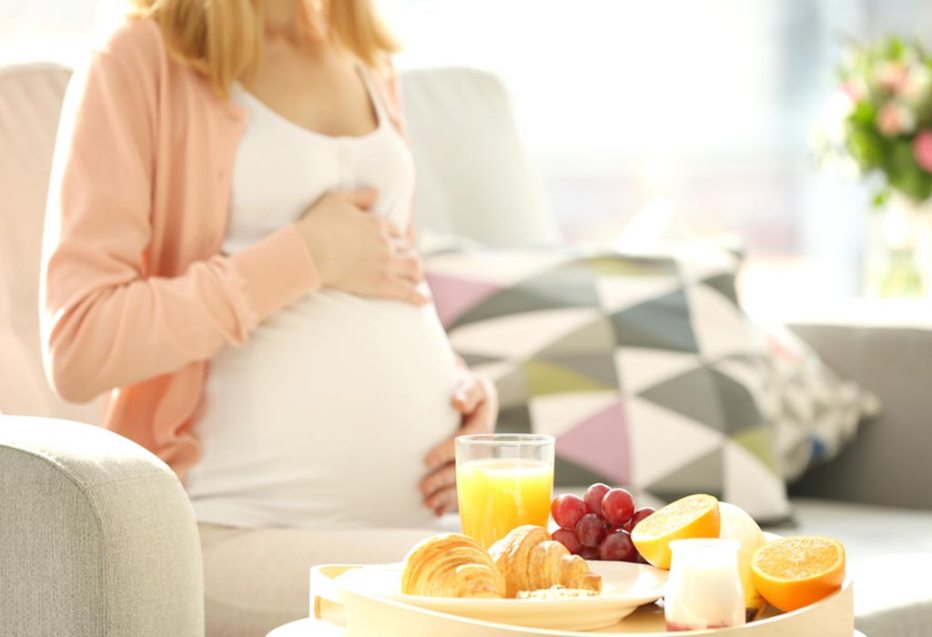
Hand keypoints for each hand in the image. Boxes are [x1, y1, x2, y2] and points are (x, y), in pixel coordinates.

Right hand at [294, 187, 427, 304]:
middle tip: (406, 260)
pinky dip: (418, 297)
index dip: (397, 236)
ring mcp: (386, 263)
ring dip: (416, 271)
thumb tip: (378, 193)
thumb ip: (359, 195)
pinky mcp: (381, 284)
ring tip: (416, 278)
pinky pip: (406, 291)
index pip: (396, 230)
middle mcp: (386, 242)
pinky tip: (425, 301)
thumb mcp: (336, 199)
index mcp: (377, 223)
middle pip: (406, 247)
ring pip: (413, 266)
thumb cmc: (317, 225)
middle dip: (407, 253)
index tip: (396, 241)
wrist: (309, 252)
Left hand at [420, 373, 497, 515]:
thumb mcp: (474, 385)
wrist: (474, 399)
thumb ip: (469, 391)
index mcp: (483, 428)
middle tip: (423, 490)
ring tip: (428, 504)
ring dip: (448, 496)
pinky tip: (437, 512)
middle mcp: (483, 449)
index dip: (446, 452)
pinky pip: (465, 489)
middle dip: (445, 481)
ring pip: (466, 483)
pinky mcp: (472, 470)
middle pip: (465, 468)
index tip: (426, 461)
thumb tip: (457, 403)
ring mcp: (478, 462)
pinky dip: (451, 502)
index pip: (465, 442)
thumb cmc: (471, 391)